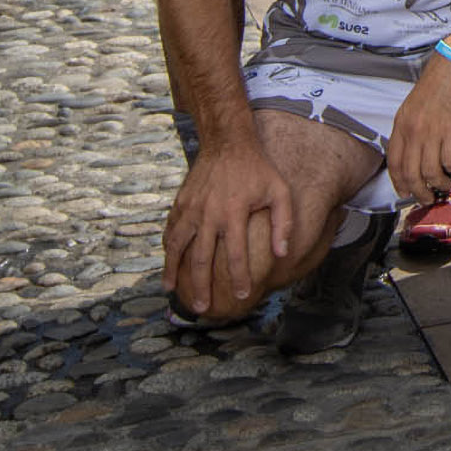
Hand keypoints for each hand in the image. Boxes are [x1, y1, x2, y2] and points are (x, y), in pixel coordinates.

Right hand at [162, 139, 293, 315]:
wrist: (228, 142)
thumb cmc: (258, 169)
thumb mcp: (279, 191)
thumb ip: (283, 223)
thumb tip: (283, 254)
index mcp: (234, 213)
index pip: (236, 255)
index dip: (239, 279)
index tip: (242, 297)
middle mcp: (209, 214)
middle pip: (202, 260)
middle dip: (202, 286)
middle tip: (203, 307)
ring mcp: (191, 209)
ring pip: (177, 247)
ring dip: (173, 271)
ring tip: (171, 291)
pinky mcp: (180, 203)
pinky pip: (170, 231)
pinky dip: (167, 249)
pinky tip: (168, 262)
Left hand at [387, 53, 450, 204]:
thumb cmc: (440, 82)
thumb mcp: (415, 105)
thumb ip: (412, 127)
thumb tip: (415, 149)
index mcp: (401, 124)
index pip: (393, 163)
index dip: (399, 182)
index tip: (407, 192)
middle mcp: (412, 131)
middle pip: (410, 173)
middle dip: (419, 192)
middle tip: (428, 199)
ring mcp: (431, 131)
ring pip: (430, 171)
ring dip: (439, 184)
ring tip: (446, 186)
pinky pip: (449, 160)